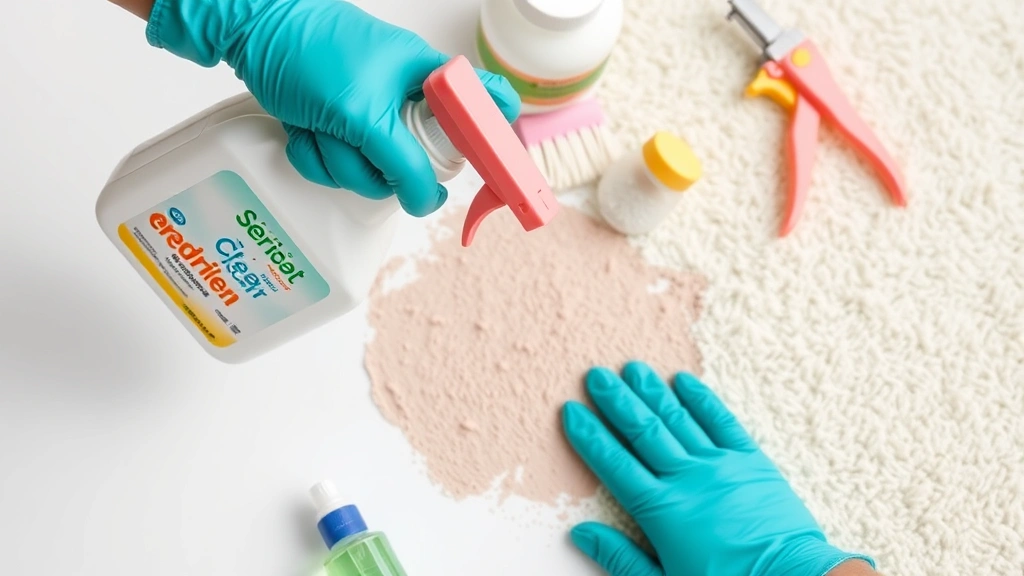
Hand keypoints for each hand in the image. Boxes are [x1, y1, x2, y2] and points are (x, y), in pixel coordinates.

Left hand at [145, 0, 519, 216]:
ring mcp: (372, 119)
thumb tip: (427, 201)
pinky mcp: (339, 131)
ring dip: (338, 160)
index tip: (488, 173)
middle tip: (363, 140)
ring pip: (375, 173)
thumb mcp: (365, 114)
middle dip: (379, 163)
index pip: (488, 103)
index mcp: (430, 79)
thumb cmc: (311, 51)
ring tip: (320, 126)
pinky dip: (316, 156)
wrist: (250, 33)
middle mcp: (407, 99)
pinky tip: (303, 130)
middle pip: (422, 162)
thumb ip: (403, 162)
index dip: (494, 139)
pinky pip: (342, 168)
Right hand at [562, 362, 874, 575]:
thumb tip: (581, 532)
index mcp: (662, 511)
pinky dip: (701, 400)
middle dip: (616, 401)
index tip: (571, 411)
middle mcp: (688, 479)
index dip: (590, 436)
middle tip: (596, 374)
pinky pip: (722, 422)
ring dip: (652, 392)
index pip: (615, 465)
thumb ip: (622, 558)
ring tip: (632, 367)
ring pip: (678, 420)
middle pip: (644, 432)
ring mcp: (721, 466)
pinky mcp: (752, 462)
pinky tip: (684, 382)